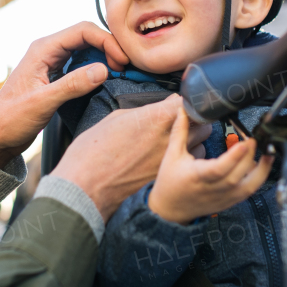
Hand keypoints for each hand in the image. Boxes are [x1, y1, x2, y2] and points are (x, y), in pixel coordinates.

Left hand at [0, 22, 129, 167]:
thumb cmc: (10, 119)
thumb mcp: (42, 103)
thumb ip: (72, 85)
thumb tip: (103, 70)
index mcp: (42, 49)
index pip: (82, 31)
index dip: (106, 41)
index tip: (122, 60)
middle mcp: (48, 51)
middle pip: (87, 37)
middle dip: (109, 47)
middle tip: (125, 67)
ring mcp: (52, 63)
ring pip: (86, 49)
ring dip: (104, 57)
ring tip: (120, 73)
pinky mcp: (56, 76)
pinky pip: (81, 64)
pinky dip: (96, 68)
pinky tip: (106, 80)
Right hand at [53, 95, 208, 221]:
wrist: (84, 187)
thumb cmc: (92, 152)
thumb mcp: (116, 118)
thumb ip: (144, 111)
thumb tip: (159, 107)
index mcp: (157, 117)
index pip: (187, 100)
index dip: (183, 100)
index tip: (176, 102)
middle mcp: (170, 138)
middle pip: (203, 121)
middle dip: (195, 118)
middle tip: (183, 119)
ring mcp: (172, 161)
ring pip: (202, 144)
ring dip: (195, 139)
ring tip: (180, 140)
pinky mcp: (170, 178)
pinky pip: (192, 164)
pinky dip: (189, 160)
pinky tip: (175, 159)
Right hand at [148, 108, 272, 224]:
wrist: (170, 209)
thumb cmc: (170, 182)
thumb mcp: (172, 155)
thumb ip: (180, 131)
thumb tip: (183, 110)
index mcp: (197, 176)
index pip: (219, 168)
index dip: (234, 157)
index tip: (244, 143)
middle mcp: (212, 189)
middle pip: (237, 174)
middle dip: (249, 156)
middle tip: (254, 139)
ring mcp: (223, 197)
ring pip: (248, 186)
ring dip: (261, 170)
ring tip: (268, 153)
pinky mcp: (229, 201)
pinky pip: (249, 192)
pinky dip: (258, 179)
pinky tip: (261, 166)